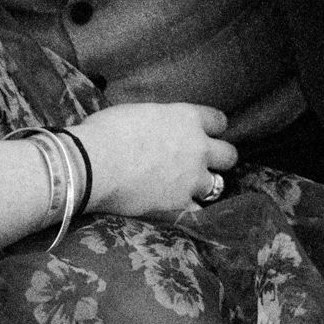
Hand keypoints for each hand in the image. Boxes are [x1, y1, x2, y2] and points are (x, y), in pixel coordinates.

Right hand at [71, 102, 236, 216]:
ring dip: (204, 185)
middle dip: (219, 158)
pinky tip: (179, 208)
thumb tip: (158, 128)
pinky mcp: (179, 204)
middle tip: (203, 163)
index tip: (205, 133)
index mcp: (188, 118)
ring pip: (217, 185)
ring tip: (190, 187)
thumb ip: (162, 122)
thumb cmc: (108, 130)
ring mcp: (192, 179)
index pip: (219, 121)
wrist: (94, 163)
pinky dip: (189, 210)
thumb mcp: (142, 112)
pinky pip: (196, 211)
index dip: (213, 128)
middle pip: (229, 155)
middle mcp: (198, 148)